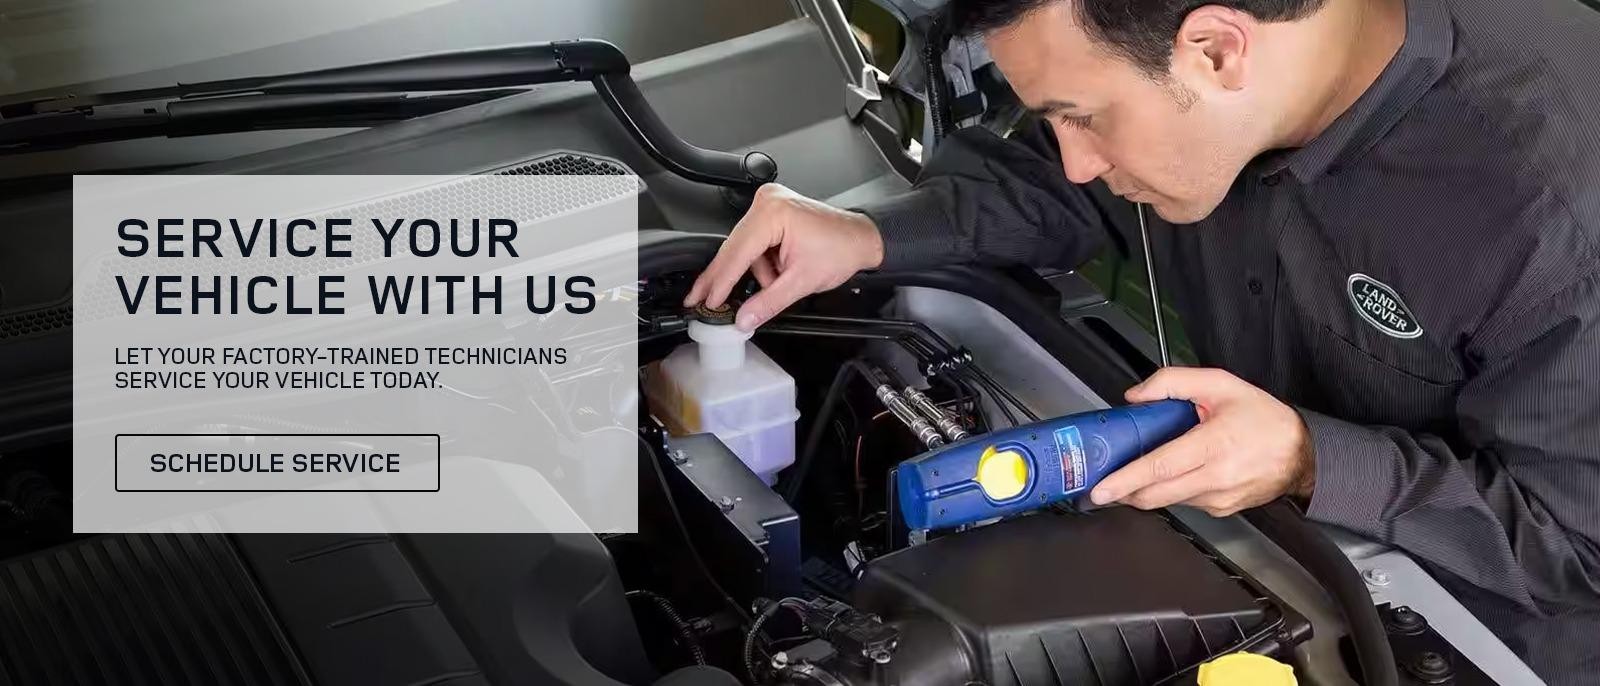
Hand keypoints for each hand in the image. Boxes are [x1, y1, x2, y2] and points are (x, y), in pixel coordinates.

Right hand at [683, 183, 884, 330]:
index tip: (707, 299)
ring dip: (756, 272)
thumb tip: (744, 318)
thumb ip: (768, 302)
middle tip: (701, 298)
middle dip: (727, 277)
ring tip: (780, 280)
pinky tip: (777, 270)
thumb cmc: (841, 249)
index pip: (738, 252)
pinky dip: (762, 262)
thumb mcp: (802, 282)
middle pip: (735, 247)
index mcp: (773, 213)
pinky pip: (755, 242)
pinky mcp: (773, 211)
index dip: (721, 280)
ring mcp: (769, 204)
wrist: (861, 238)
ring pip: (745, 248)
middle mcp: (767, 202)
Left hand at [1088, 367, 1315, 516]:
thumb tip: (1136, 397)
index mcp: (1214, 445)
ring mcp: (1219, 499)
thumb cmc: (1263, 418)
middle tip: (1101, 485)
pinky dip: (1170, 490)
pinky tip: (1174, 473)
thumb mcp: (1219, 383)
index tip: (1102, 489)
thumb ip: (1172, 382)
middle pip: (1156, 494)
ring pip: (1168, 500)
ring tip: (1138, 470)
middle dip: (1123, 492)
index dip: (1127, 479)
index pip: (1160, 468)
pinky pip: (1185, 502)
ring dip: (1146, 490)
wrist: (1302, 452)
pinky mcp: (1222, 510)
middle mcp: (1217, 478)